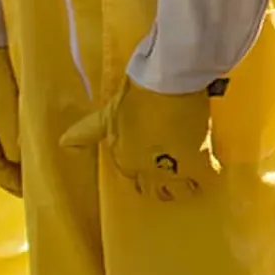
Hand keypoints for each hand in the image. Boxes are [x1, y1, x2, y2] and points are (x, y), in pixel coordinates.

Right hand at [0, 45, 23, 193]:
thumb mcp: (6, 101)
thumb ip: (11, 132)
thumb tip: (19, 160)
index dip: (5, 180)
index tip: (25, 193)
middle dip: (7, 175)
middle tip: (29, 188)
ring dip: (6, 161)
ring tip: (27, 172)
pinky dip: (5, 145)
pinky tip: (19, 147)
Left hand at [64, 78, 217, 200]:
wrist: (168, 83)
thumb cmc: (135, 95)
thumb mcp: (107, 114)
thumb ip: (86, 133)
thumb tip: (63, 144)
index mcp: (125, 160)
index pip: (133, 176)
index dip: (141, 167)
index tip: (150, 157)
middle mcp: (148, 172)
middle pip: (155, 189)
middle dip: (161, 182)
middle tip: (171, 168)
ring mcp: (174, 170)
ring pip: (180, 191)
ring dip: (184, 185)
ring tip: (191, 176)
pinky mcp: (200, 162)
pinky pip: (207, 179)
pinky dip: (209, 176)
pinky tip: (211, 169)